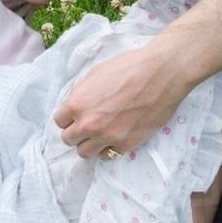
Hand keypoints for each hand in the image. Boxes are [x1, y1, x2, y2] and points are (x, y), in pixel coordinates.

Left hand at [52, 40, 190, 156]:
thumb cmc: (130, 67)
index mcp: (78, 104)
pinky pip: (108, 155)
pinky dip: (109, 148)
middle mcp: (89, 124)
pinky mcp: (126, 145)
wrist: (162, 74)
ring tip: (99, 134)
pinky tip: (116, 136)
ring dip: (89, 144)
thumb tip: (77, 106)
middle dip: (76, 131)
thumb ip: (81, 93)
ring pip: (84, 153)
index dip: (68, 117)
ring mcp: (108, 137)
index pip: (59, 121)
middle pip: (68, 140)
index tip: (76, 115)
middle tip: (88, 124)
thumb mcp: (96, 73)